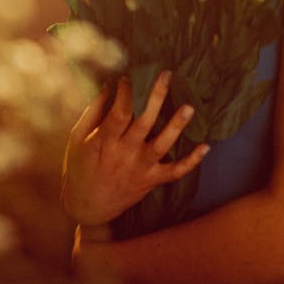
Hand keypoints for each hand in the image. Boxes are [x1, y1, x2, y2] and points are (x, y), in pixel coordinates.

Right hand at [61, 69, 209, 225]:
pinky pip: (174, 173)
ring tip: (189, 108)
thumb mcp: (77, 138)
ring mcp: (140, 168)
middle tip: (167, 75)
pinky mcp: (151, 180)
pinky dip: (191, 162)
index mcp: (104, 142)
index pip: (119, 113)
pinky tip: (206, 147)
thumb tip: (109, 84)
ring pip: (162, 146)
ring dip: (176, 126)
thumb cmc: (79, 168)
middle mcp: (124, 154)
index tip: (128, 77)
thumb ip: (93, 111)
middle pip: (144, 123)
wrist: (87, 207)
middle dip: (156, 97)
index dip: (125, 92)